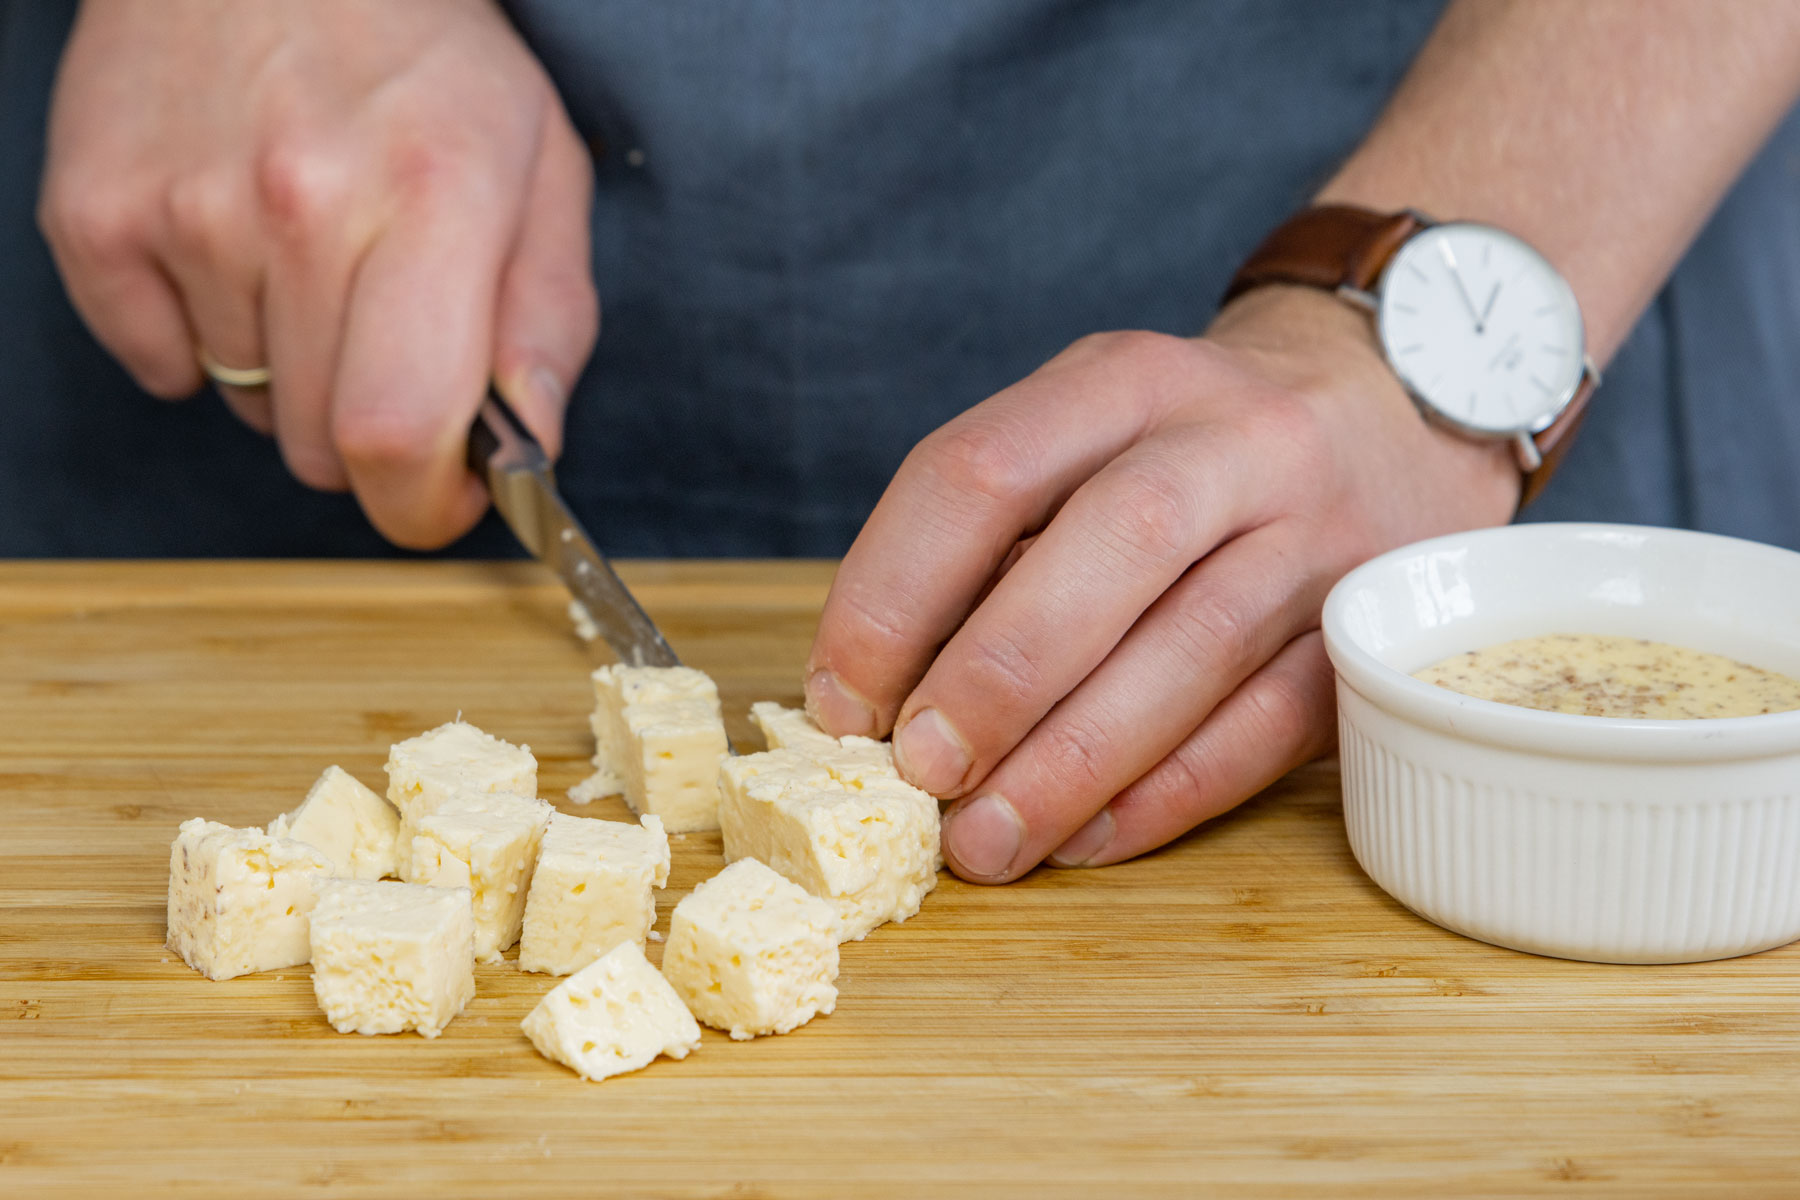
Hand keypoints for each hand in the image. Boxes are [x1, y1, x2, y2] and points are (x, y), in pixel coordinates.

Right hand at [38, 0, 597, 547]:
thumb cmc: (426, 61)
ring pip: (249, 406)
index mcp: (434, 197)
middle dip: (366, 428)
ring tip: (310, 255)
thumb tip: (528, 452)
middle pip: (318, 445)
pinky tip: (235, 249)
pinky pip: (159, 365)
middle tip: (386, 332)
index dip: (421, 505)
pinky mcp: (93, 213)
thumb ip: (550, 319)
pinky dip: (201, 337)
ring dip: (290, 367)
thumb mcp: (541, 167)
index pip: (397, 431)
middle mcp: (300, 203)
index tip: (441, 497)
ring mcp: (184, 209)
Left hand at [804, 286, 1519, 881]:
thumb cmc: (1191, 452)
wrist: (1394, 418)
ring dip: (1075, 760)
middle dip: (996, 674)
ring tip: (989, 840)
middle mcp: (1232, 441)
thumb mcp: (1094, 434)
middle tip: (920, 773)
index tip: (846, 697)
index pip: (984, 467)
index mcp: (1125, 381)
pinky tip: (1090, 838)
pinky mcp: (1364, 636)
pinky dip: (1168, 794)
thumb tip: (876, 696)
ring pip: (1194, 649)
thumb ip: (997, 539)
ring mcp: (1318, 537)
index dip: (895, 590)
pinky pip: (1266, 725)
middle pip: (1109, 544)